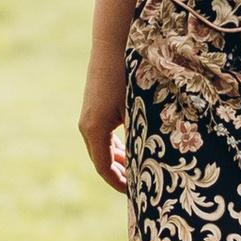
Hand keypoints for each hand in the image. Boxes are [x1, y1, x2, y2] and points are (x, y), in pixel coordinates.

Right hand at [77, 38, 129, 196]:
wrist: (113, 44)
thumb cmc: (128, 76)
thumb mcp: (139, 110)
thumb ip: (141, 136)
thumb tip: (153, 161)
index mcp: (95, 129)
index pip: (103, 168)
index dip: (118, 184)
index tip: (134, 195)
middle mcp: (86, 125)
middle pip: (99, 160)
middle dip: (117, 175)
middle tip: (137, 188)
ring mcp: (87, 115)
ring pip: (99, 147)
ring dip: (115, 160)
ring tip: (134, 172)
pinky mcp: (92, 106)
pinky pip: (100, 135)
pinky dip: (112, 146)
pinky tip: (128, 148)